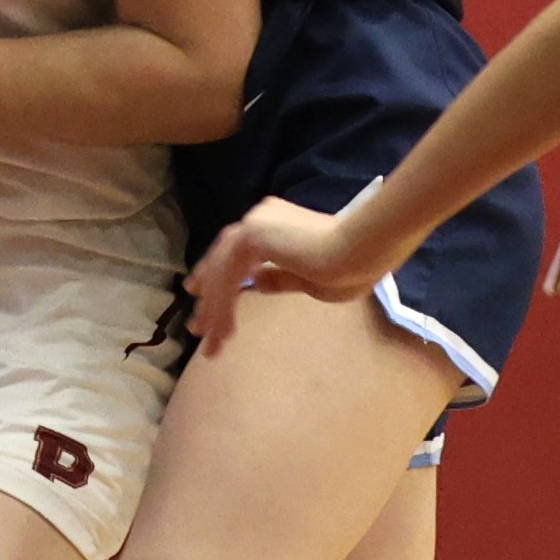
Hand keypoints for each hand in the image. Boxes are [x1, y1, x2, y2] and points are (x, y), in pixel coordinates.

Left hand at [188, 191, 400, 349]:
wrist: (363, 251)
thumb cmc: (351, 267)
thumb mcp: (308, 280)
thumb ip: (280, 279)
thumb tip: (256, 284)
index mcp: (275, 222)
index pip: (237, 250)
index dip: (218, 273)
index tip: (201, 293)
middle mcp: (260, 218)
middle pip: (223, 259)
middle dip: (209, 295)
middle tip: (196, 326)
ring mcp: (254, 225)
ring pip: (223, 272)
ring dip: (215, 309)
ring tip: (209, 342)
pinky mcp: (253, 238)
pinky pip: (228, 279)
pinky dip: (222, 307)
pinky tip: (221, 332)